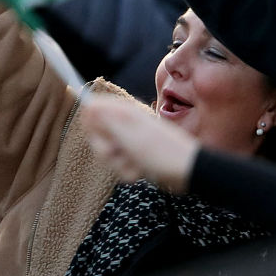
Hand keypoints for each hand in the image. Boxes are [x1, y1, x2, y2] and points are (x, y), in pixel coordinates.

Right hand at [84, 94, 198, 193]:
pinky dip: (126, 170)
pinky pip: (118, 163)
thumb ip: (105, 119)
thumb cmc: (161, 152)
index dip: (90, 124)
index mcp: (123, 112)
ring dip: (117, 163)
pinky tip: (140, 171)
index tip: (100, 135)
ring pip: (106, 152)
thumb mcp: (129, 134)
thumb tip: (87, 104)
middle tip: (117, 153)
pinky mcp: (135, 155)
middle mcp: (125, 124)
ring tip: (134, 165)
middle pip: (96, 134)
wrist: (189, 171)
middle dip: (103, 149)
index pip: (92, 108)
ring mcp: (130, 140)